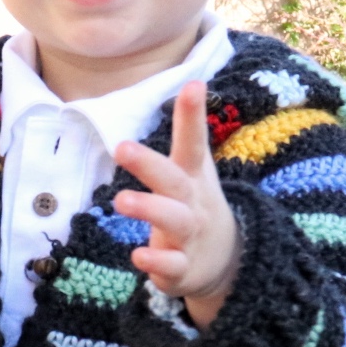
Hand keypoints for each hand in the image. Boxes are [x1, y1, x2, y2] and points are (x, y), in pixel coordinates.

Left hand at [113, 79, 240, 330]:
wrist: (225, 262)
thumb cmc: (197, 204)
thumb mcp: (196, 167)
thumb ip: (189, 129)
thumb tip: (192, 78)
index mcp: (193, 176)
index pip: (193, 141)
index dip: (192, 114)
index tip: (192, 83)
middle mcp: (193, 202)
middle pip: (173, 181)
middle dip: (149, 165)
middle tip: (122, 147)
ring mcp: (190, 236)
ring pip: (172, 221)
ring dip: (148, 209)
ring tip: (120, 201)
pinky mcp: (182, 267)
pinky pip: (170, 264)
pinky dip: (156, 262)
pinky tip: (137, 256)